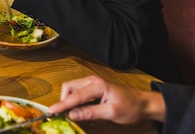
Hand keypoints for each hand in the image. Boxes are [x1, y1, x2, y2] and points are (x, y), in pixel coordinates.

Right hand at [49, 75, 165, 123]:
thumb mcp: (111, 113)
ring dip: (68, 100)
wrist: (143, 103)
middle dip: (63, 100)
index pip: (74, 96)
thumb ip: (90, 113)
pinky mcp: (94, 87)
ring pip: (72, 88)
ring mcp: (93, 82)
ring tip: (68, 113)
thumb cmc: (130, 107)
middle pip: (69, 87)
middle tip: (61, 114)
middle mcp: (92, 80)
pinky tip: (76, 109)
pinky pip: (78, 91)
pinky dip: (74, 99)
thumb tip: (72, 115)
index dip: (62, 105)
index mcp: (97, 85)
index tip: (51, 112)